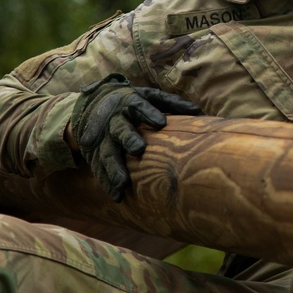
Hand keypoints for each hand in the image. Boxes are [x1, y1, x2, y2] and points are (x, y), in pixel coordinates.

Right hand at [70, 73, 201, 201]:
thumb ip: (172, 103)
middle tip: (138, 149)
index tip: (161, 122)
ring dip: (114, 168)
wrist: (93, 104)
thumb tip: (199, 111)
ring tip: (123, 183)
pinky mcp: (94, 153)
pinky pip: (99, 168)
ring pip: (107, 153)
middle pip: (120, 129)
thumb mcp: (150, 96)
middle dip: (128, 138)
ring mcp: (102, 138)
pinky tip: (116, 195)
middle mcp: (114, 120)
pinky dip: (106, 182)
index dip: (149, 113)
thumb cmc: (132, 103)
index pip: (139, 106)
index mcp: (129, 104)